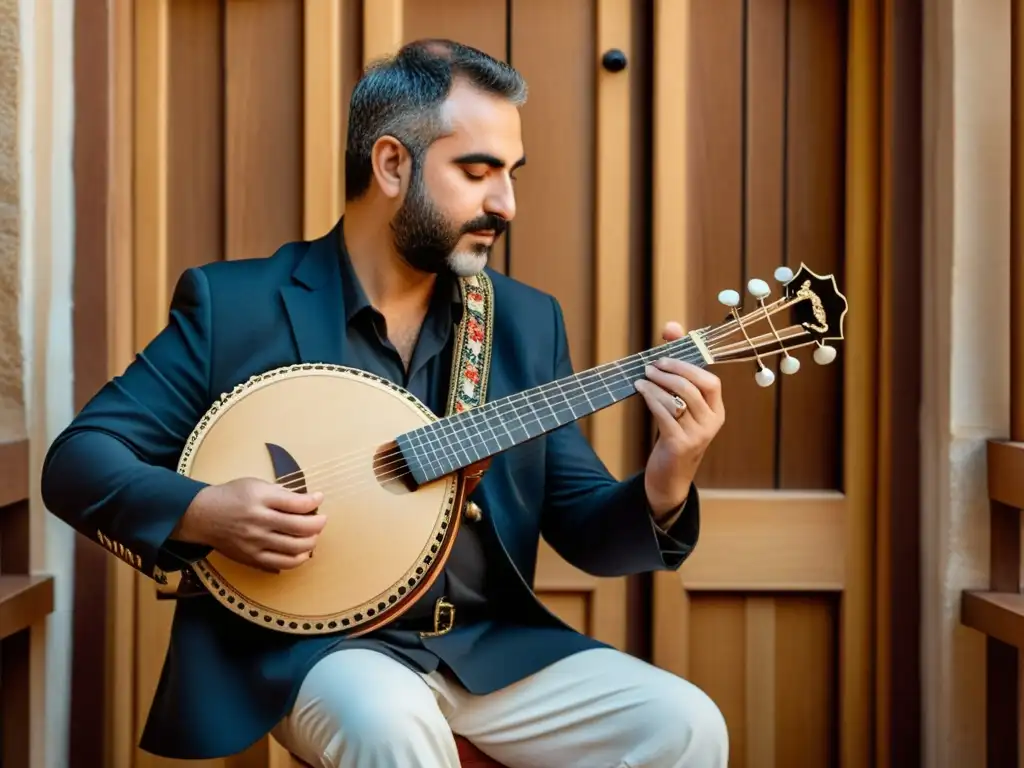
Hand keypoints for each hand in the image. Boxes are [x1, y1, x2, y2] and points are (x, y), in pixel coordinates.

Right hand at [172, 478, 326, 571]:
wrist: (202, 515)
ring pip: (295, 547)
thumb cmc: (232, 496)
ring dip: (312, 541)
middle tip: (321, 519)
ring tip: (314, 534)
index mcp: (260, 499)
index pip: (297, 503)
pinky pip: (282, 563)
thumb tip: (308, 500)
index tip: (320, 498)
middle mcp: (259, 521)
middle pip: (300, 527)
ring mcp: (255, 542)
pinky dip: (299, 559)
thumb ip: (281, 493)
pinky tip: (304, 552)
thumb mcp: (256, 484)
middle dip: (318, 523)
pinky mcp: (252, 557)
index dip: (314, 501)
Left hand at [634, 321, 724, 517]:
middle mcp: (712, 422)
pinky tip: (639, 389)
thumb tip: (671, 328)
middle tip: (650, 364)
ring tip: (642, 376)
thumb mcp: (679, 404)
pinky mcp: (680, 444)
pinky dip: (650, 398)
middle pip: (693, 387)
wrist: (669, 476)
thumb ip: (677, 369)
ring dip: (656, 384)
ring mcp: (698, 435)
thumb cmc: (674, 433)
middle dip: (670, 371)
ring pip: (677, 399)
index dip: (689, 364)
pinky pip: (665, 414)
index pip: (710, 381)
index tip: (667, 353)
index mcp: (717, 411)